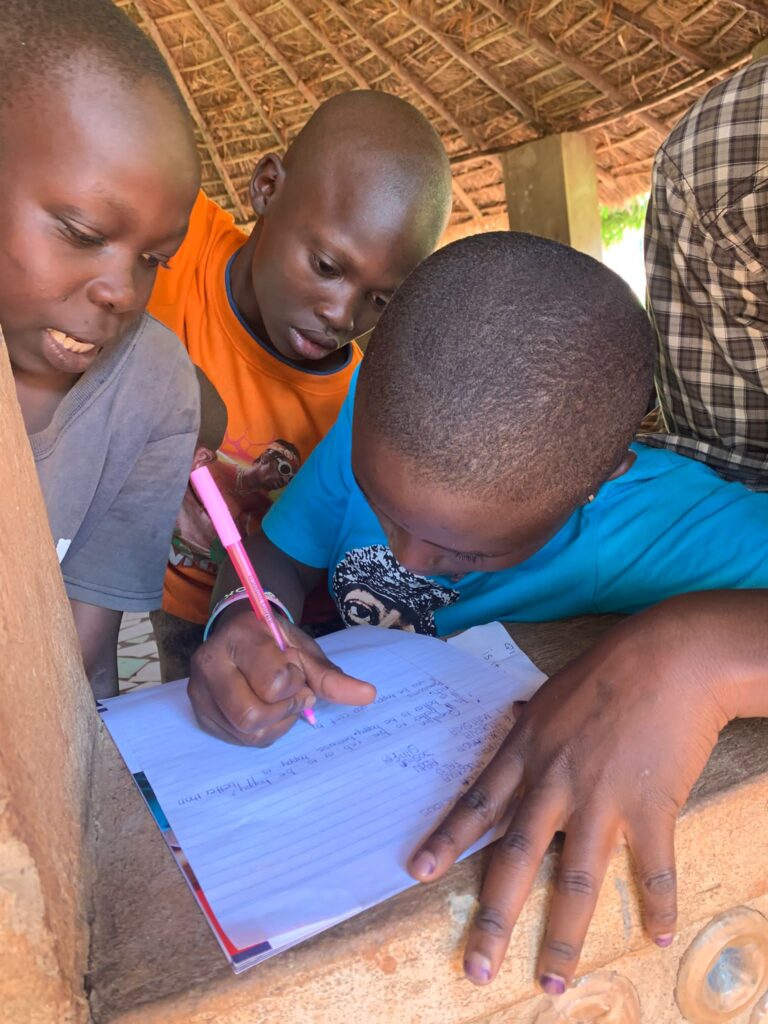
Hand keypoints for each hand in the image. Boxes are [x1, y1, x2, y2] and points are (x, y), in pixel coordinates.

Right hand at [188, 602, 375, 745]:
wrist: (240, 635)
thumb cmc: (273, 641)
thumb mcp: (303, 650)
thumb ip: (331, 675)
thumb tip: (368, 696)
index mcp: (239, 637)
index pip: (273, 682)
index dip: (293, 683)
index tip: (294, 669)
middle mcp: (209, 664)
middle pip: (251, 716)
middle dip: (282, 710)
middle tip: (290, 693)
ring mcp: (199, 692)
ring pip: (246, 733)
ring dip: (275, 723)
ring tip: (277, 700)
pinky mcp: (200, 714)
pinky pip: (238, 740)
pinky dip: (261, 731)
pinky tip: (263, 709)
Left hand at [408, 594, 764, 990]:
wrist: (667, 657)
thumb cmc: (608, 668)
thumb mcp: (552, 691)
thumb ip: (531, 719)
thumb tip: (515, 717)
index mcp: (526, 751)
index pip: (477, 804)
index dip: (447, 839)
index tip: (418, 872)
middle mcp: (553, 782)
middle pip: (514, 858)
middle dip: (492, 917)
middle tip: (475, 966)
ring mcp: (599, 798)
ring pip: (574, 879)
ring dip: (562, 936)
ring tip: (552, 980)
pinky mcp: (648, 806)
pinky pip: (651, 867)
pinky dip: (658, 902)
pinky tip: (659, 934)